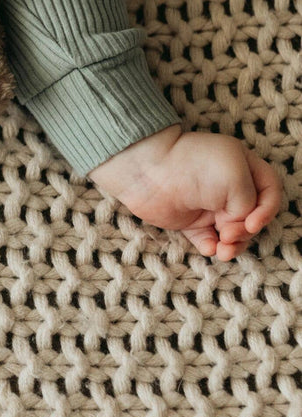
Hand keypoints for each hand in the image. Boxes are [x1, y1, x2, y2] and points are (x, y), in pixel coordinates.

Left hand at [88, 125, 282, 260]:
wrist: (147, 172)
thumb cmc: (191, 166)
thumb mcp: (235, 177)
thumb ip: (249, 203)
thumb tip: (237, 223)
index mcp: (242, 165)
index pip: (270, 189)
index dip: (268, 209)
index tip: (252, 222)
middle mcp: (227, 185)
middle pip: (253, 216)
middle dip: (247, 230)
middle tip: (230, 233)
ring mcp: (208, 204)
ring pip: (233, 232)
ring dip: (234, 245)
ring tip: (223, 250)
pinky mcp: (189, 220)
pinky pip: (209, 240)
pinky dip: (212, 247)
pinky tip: (210, 248)